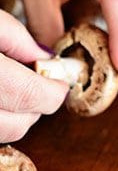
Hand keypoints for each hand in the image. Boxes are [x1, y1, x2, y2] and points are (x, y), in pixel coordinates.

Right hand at [0, 10, 67, 141]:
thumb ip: (16, 36)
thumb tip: (45, 57)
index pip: (31, 96)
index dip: (53, 91)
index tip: (58, 81)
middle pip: (17, 125)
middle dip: (35, 107)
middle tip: (38, 85)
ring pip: (2, 133)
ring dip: (16, 116)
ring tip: (16, 88)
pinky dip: (0, 117)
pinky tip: (0, 94)